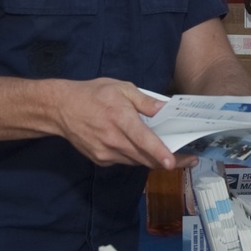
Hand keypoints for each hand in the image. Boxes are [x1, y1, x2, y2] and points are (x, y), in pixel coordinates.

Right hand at [53, 78, 191, 168]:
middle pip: (145, 157)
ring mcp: (106, 153)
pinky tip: (144, 149)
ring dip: (154, 160)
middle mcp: (113, 140)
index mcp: (120, 119)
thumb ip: (144, 100)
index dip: (159, 152)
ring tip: (172, 155)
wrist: (61, 109)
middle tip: (189, 159)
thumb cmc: (93, 94)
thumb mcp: (121, 88)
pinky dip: (137, 157)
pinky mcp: (101, 160)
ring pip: (136, 161)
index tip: (173, 163)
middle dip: (168, 161)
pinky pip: (125, 161)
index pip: (143, 140)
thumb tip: (164, 109)